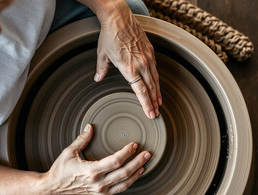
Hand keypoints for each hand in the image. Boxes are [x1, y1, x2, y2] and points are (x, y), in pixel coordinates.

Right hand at [42, 124, 149, 194]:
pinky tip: (135, 173)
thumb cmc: (61, 170)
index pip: (115, 161)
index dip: (127, 153)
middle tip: (147, 153)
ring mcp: (101, 191)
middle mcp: (98, 183)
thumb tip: (90, 127)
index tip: (134, 145)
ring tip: (144, 163)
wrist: (54, 188)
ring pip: (124, 183)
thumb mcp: (69, 152)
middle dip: (138, 162)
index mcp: (91, 171)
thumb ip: (81, 139)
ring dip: (137, 173)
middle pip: (124, 173)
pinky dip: (129, 181)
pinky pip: (119, 189)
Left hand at [93, 1, 161, 118]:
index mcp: (128, 69)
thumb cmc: (109, 35)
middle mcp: (141, 64)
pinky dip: (157, 80)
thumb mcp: (102, 55)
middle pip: (151, 89)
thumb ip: (102, 69)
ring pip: (155, 80)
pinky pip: (155, 69)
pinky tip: (157, 85)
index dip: (146, 104)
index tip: (150, 114)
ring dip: (157, 93)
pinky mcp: (150, 51)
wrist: (119, 17)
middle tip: (156, 114)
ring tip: (159, 103)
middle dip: (154, 103)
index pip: (141, 91)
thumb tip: (98, 78)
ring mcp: (147, 57)